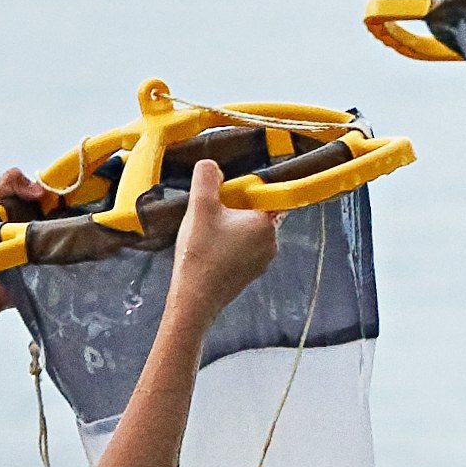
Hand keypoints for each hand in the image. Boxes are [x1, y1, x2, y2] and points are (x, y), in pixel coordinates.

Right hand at [158, 157, 277, 322]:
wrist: (194, 300)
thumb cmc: (200, 255)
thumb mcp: (200, 207)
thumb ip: (206, 178)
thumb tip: (211, 166)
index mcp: (265, 224)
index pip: (267, 194)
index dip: (246, 189)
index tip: (228, 193)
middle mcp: (271, 242)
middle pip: (255, 211)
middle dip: (233, 207)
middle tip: (209, 214)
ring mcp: (262, 260)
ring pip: (247, 231)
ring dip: (229, 227)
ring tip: (205, 233)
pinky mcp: (250, 273)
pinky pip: (243, 248)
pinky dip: (228, 244)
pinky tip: (208, 249)